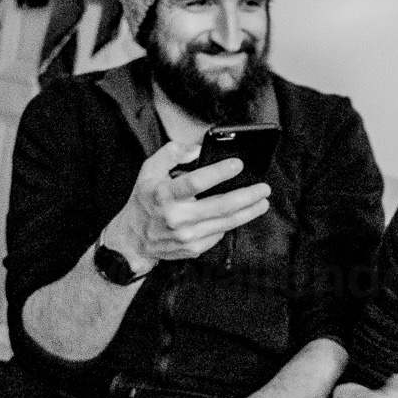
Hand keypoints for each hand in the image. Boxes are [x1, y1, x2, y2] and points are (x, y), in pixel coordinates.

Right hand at [103, 140, 269, 268]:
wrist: (134, 239)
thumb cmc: (145, 200)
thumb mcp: (149, 170)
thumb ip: (172, 153)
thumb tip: (198, 148)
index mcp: (164, 195)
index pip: (195, 182)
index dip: (219, 172)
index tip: (238, 164)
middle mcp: (176, 217)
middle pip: (220, 206)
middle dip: (247, 196)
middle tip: (264, 188)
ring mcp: (186, 236)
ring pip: (226, 223)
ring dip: (249, 211)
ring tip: (262, 201)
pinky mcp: (194, 248)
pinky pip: (219, 234)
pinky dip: (231, 222)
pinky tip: (240, 214)